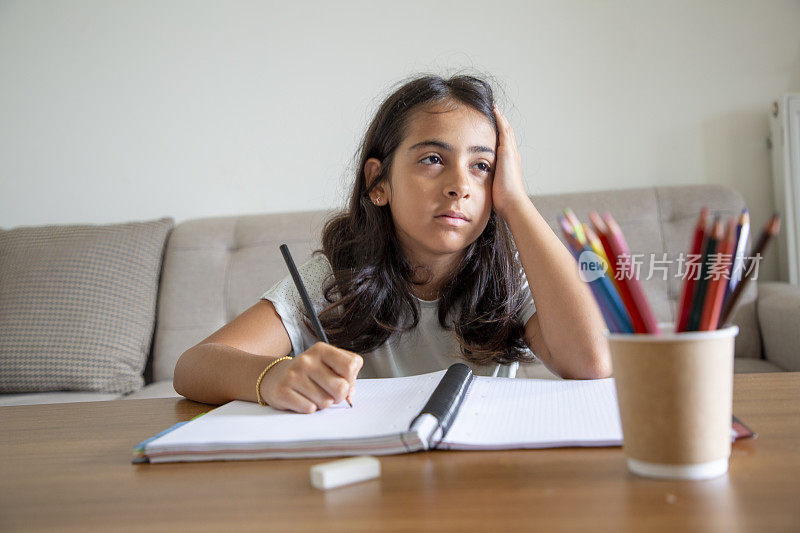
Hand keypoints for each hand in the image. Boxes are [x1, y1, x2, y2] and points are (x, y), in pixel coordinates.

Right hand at [259, 342, 362, 412]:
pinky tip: (302, 399)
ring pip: (326, 401)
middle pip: (341, 387)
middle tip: (329, 392)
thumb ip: (347, 375)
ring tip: (313, 395)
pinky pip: (310, 409)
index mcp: (322, 349)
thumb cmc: (309, 373)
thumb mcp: (328, 365)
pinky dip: (309, 408)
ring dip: (323, 403)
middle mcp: (307, 360)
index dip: (351, 378)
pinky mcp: (283, 391)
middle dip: (339, 396)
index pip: (351, 365)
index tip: (342, 380)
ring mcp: (294, 375)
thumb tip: (349, 394)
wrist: (275, 377)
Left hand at [491, 105, 529, 219]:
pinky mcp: (508, 151)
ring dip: (500, 118)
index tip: (492, 126)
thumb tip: (479, 186)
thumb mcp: (494, 188)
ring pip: (507, 130)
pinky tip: (494, 110)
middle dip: (501, 123)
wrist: (513, 203)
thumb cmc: (503, 201)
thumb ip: (490, 183)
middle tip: (495, 111)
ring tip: (494, 107)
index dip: (500, 134)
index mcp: (510, 163)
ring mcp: (512, 152)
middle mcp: (513, 155)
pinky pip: (504, 130)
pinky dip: (500, 120)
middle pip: (507, 134)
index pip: (505, 144)